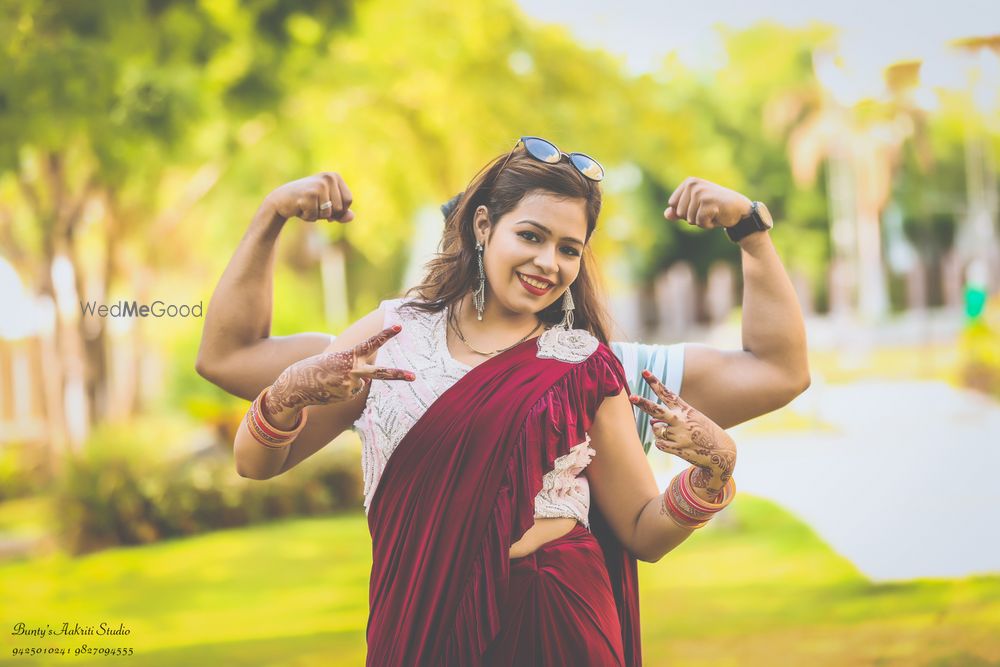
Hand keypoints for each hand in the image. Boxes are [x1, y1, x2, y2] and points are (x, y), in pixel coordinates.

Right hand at [263, 172, 354, 222]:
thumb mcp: (326, 207)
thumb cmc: (306, 203)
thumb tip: (352, 217)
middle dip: (327, 214)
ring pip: (328, 213)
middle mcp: (329, 178)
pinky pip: (315, 215)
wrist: (281, 199)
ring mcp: (319, 185)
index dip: (339, 210)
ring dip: (316, 216)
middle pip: (340, 208)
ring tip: (306, 206)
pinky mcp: (309, 194)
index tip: (327, 207)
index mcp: (334, 177)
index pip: (348, 200)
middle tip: (313, 206)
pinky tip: (299, 207)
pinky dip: (308, 216)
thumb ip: (341, 213)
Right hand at [263, 326, 413, 425]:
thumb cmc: (318, 368)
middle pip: (380, 373)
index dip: (386, 335)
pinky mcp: (347, 397)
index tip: (400, 327)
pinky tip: (332, 389)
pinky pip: (353, 392)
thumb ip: (355, 366)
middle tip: (414, 376)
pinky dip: (345, 391)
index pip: (371, 343)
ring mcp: (350, 385)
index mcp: (349, 355)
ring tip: (333, 381)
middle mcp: (352, 370)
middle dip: (397, 375)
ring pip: (361, 383)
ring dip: (350, 383)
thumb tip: (368, 381)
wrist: (297, 384)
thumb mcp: (337, 360)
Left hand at [629, 370, 735, 497]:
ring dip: (661, 433)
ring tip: (677, 436)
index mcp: (685, 409)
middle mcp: (680, 419)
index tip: (644, 371)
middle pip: (656, 410)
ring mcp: (679, 434)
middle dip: (642, 403)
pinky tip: (677, 445)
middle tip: (631, 397)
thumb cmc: (702, 432)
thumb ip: (669, 418)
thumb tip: (652, 423)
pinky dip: (663, 444)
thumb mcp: (691, 419)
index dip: (654, 382)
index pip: (667, 393)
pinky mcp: (678, 447)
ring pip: (656, 430)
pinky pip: (659, 443)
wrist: (720, 452)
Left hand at [664, 177, 751, 229]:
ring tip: (713, 212)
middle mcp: (693, 184)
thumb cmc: (716, 209)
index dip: (684, 212)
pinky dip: (708, 224)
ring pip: (689, 219)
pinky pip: (699, 222)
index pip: (673, 205)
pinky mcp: (708, 202)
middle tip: (708, 210)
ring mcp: (700, 192)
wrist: (739, 210)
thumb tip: (666, 214)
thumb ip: (678, 211)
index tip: (699, 207)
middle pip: (679, 213)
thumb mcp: (695, 209)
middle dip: (693, 218)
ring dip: (701, 221)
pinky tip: (717, 216)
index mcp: (688, 182)